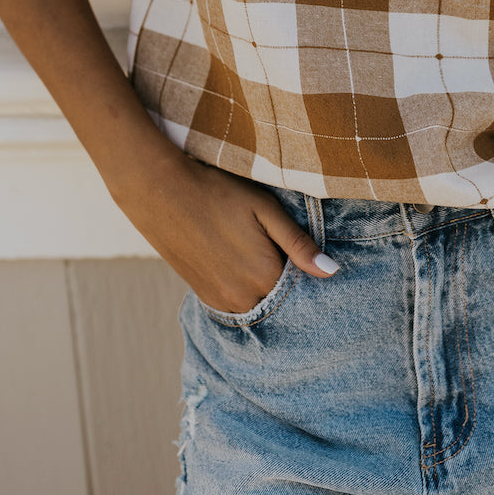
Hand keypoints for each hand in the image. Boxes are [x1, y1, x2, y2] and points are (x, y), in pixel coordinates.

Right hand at [115, 147, 338, 312]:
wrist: (161, 191)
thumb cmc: (218, 192)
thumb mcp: (265, 209)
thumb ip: (299, 244)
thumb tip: (333, 272)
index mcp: (264, 276)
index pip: (303, 290)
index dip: (308, 272)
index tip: (307, 254)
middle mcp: (244, 298)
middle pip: (281, 299)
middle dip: (289, 282)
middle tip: (283, 248)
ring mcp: (221, 300)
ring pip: (259, 302)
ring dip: (266, 286)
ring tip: (261, 252)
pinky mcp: (204, 295)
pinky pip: (237, 303)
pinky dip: (246, 289)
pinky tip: (242, 261)